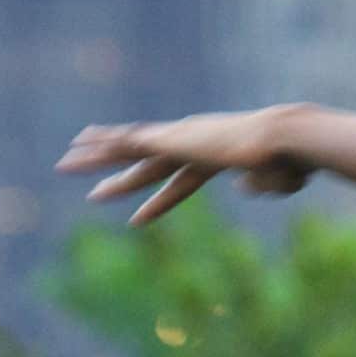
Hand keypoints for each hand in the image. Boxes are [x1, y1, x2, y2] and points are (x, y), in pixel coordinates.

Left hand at [56, 106, 313, 226]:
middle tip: (89, 180)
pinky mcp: (171, 140)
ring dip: (95, 156)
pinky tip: (81, 146)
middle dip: (115, 171)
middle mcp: (191, 143)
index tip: (138, 217)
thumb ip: (260, 184)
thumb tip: (244, 186)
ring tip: (64, 163)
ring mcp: (179, 139)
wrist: (283, 140)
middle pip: (144, 162)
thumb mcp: (278, 180)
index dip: (158, 202)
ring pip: (127, 149)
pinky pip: (129, 143)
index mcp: (215, 156)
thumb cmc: (291, 162)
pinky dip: (105, 144)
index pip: (180, 182)